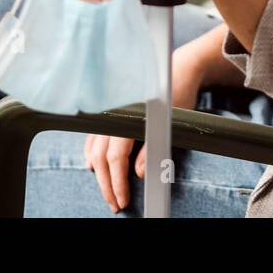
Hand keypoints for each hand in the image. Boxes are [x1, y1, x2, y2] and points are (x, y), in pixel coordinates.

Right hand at [83, 45, 204, 212]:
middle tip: (115, 204)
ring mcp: (109, 111)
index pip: (115, 156)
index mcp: (128, 115)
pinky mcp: (109, 110)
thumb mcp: (171, 122)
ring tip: (108, 192)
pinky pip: (93, 137)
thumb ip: (153, 149)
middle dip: (107, 184)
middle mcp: (113, 112)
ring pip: (94, 148)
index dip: (117, 182)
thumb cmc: (177, 94)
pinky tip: (95, 167)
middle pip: (101, 156)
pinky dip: (93, 155)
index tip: (122, 199)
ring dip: (99, 173)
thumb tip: (139, 174)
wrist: (179, 68)